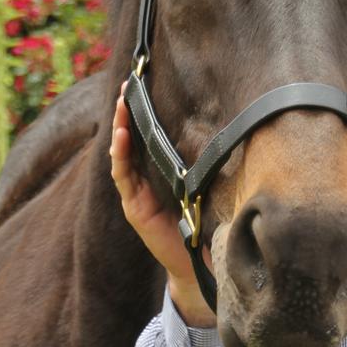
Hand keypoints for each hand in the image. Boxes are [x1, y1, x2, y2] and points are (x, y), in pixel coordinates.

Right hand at [110, 84, 216, 326]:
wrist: (199, 260)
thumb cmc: (204, 221)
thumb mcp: (205, 185)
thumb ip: (203, 163)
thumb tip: (226, 127)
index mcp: (160, 173)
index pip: (147, 137)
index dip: (142, 113)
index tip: (142, 86)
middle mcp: (145, 181)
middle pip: (131, 141)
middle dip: (126, 113)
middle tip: (126, 86)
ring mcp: (137, 194)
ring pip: (123, 155)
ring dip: (120, 129)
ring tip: (120, 105)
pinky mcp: (136, 207)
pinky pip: (124, 177)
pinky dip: (121, 156)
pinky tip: (121, 137)